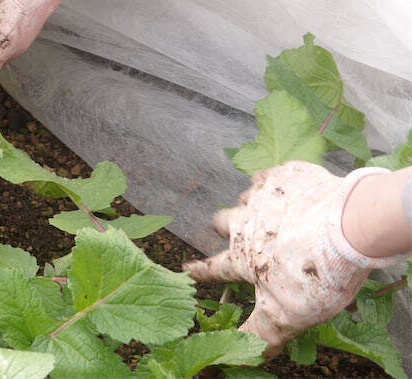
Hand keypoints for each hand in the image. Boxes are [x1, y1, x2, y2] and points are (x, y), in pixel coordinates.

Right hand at [183, 162, 410, 356]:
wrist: (347, 225)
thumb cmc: (313, 275)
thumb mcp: (287, 315)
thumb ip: (261, 334)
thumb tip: (242, 358)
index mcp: (241, 256)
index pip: (213, 267)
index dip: (199, 271)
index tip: (186, 269)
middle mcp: (243, 222)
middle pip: (221, 221)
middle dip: (225, 227)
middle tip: (241, 233)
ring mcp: (263, 195)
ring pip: (246, 197)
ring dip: (255, 207)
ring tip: (277, 215)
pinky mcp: (286, 174)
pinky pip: (272, 176)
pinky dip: (279, 185)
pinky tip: (295, 193)